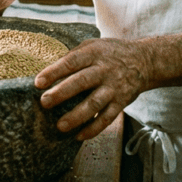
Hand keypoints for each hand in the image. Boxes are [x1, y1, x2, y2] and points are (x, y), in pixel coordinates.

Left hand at [35, 38, 149, 140]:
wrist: (144, 61)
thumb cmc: (110, 53)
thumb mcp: (92, 45)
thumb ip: (73, 56)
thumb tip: (48, 71)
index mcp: (94, 53)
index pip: (71, 62)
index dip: (54, 72)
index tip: (38, 82)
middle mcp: (104, 70)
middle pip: (82, 82)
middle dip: (62, 93)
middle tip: (44, 102)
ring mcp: (114, 87)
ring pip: (94, 103)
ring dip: (77, 116)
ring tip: (60, 126)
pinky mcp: (121, 102)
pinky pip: (107, 118)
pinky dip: (93, 128)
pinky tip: (79, 136)